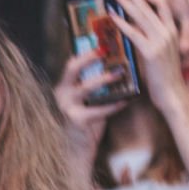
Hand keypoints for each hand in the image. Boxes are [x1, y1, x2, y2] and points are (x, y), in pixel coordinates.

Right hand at [53, 49, 124, 165]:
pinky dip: (114, 105)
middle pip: (72, 68)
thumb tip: (119, 66)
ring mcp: (67, 107)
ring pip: (85, 87)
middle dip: (89, 57)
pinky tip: (126, 100)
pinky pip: (98, 110)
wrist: (76, 150)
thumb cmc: (86, 122)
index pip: (72, 62)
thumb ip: (98, 86)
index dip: (86, 50)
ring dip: (104, 78)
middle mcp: (62, 94)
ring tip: (120, 73)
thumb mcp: (89, 100)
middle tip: (107, 49)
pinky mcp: (76, 121)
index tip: (103, 39)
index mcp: (64, 86)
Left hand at [110, 0, 183, 113]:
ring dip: (125, 2)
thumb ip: (147, 42)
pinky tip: (112, 17)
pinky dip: (122, 23)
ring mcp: (161, 41)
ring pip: (142, 14)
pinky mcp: (151, 52)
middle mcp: (168, 32)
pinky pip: (134, 33)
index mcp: (172, 31)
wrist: (172, 95)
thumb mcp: (157, 55)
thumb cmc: (163, 79)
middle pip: (150, 3)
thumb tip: (131, 34)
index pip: (161, 4)